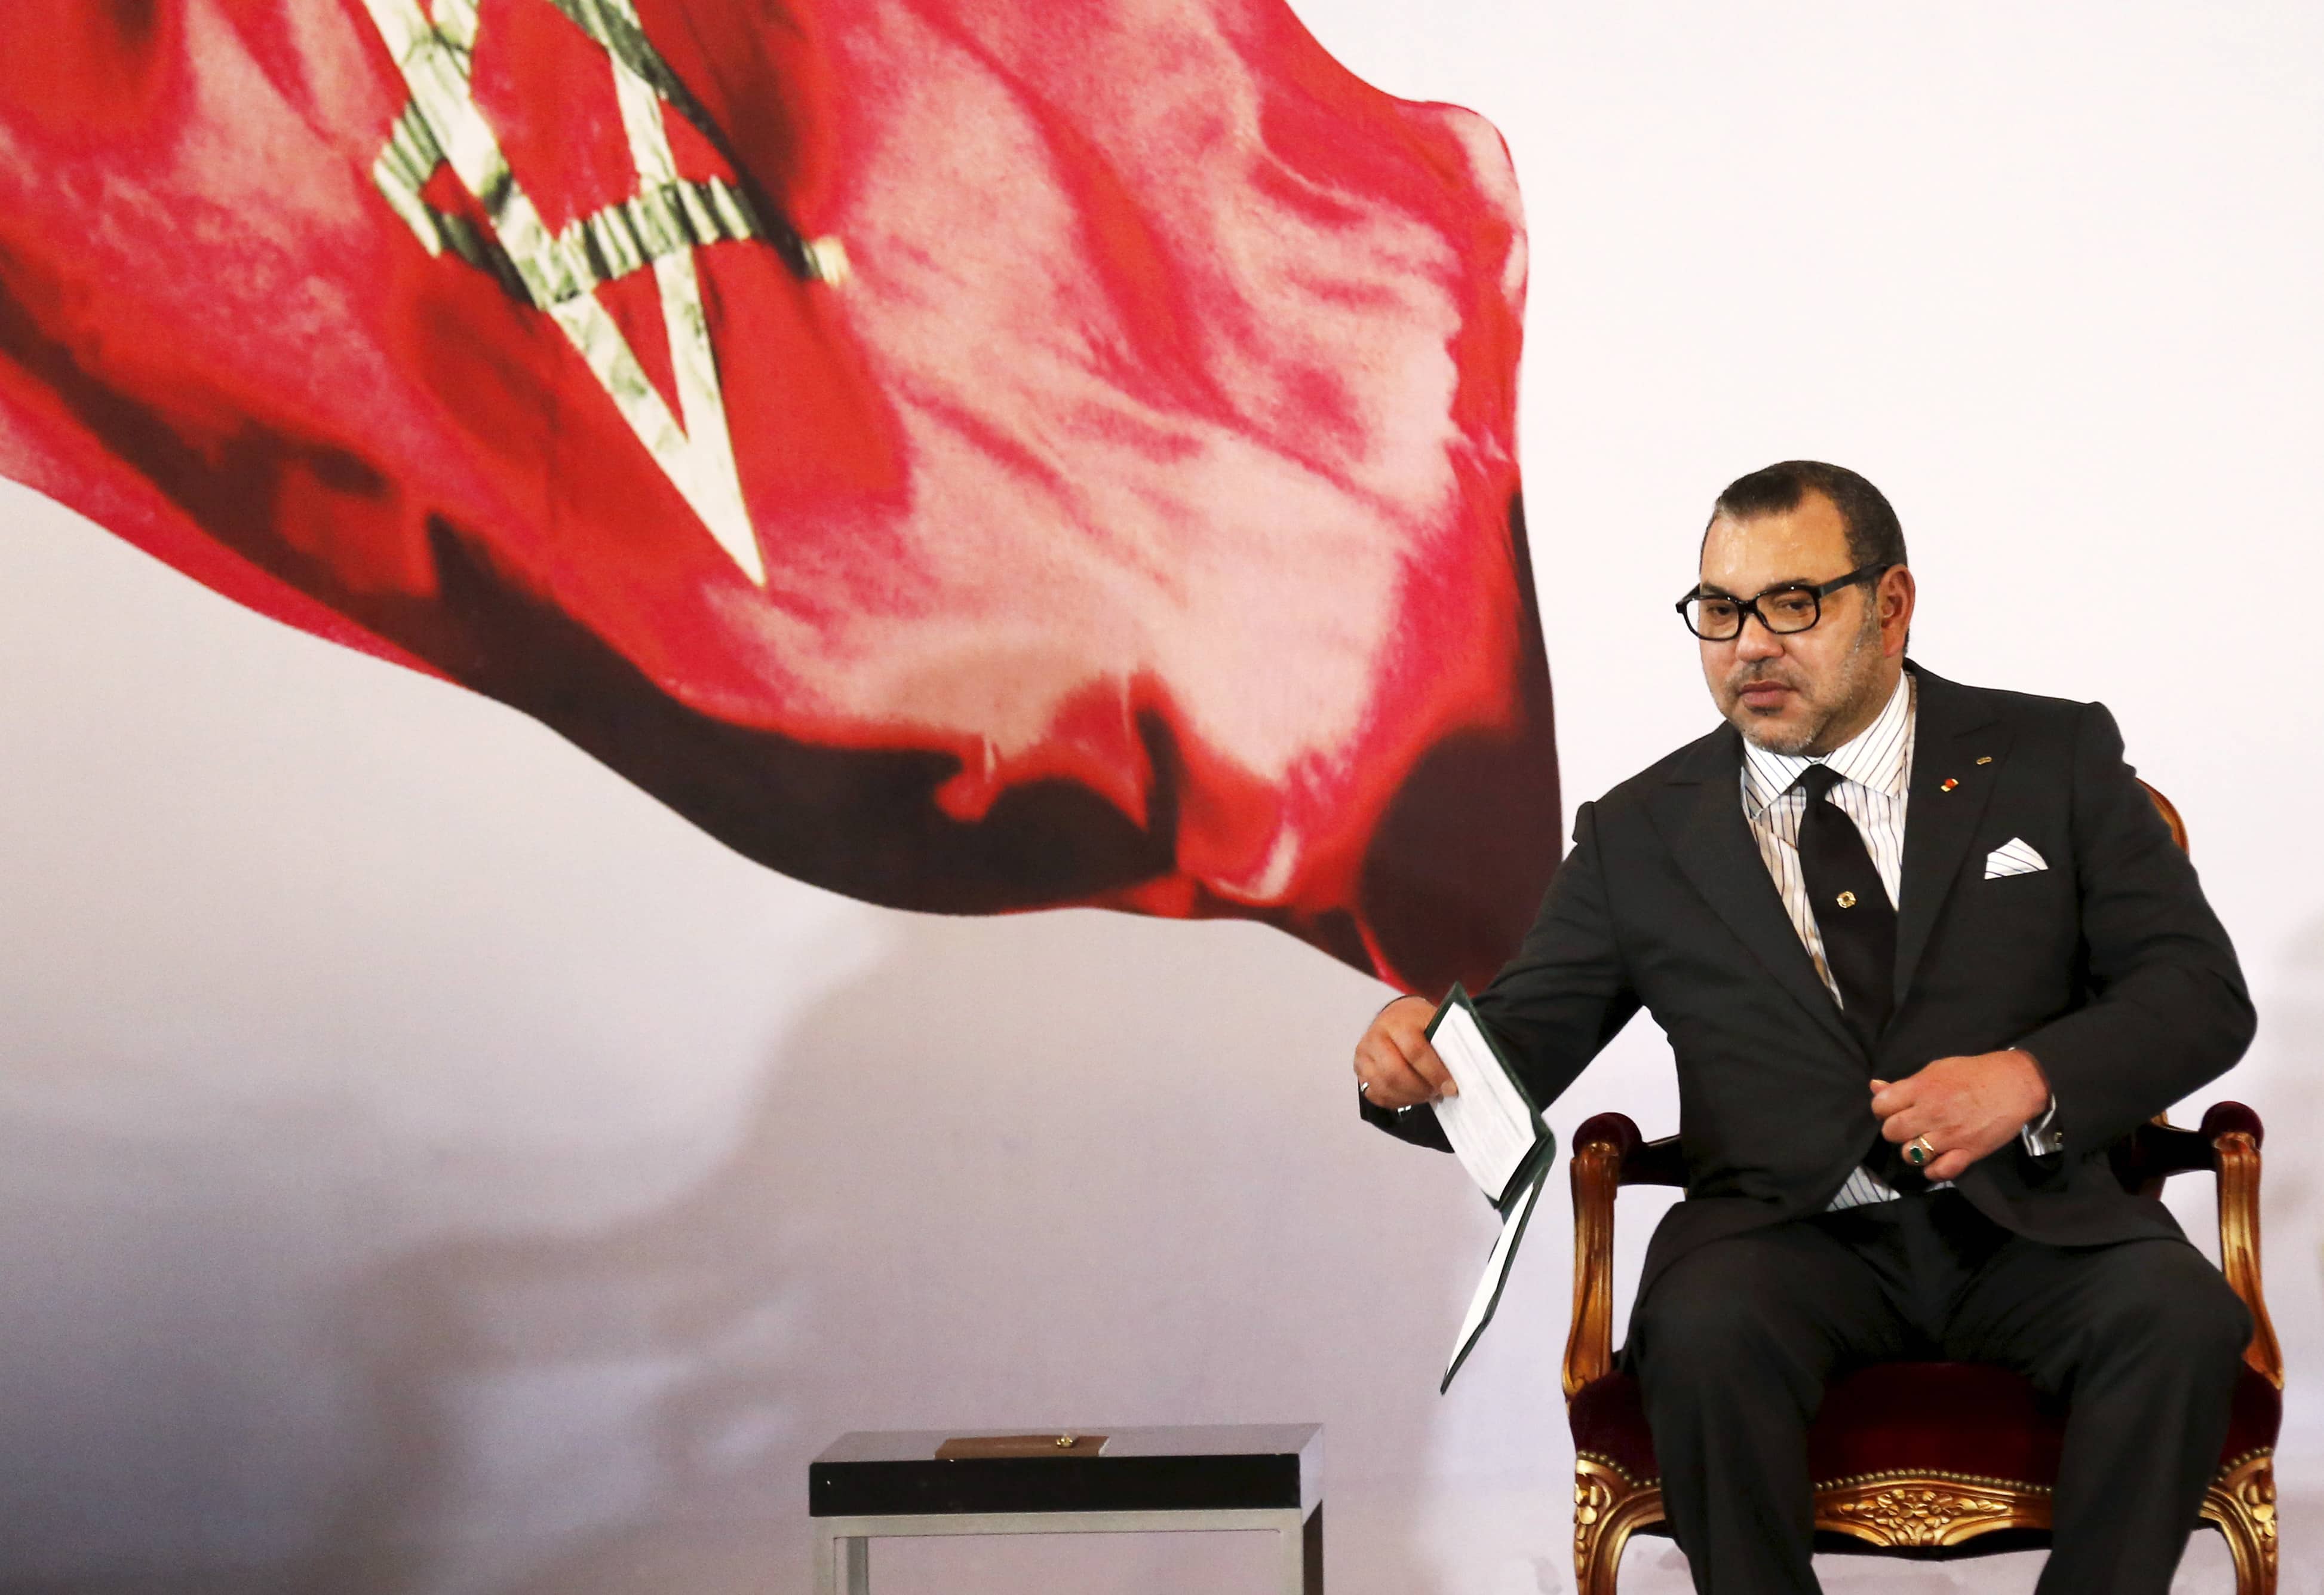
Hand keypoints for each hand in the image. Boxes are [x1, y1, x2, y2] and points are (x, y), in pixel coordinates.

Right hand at [1353, 995, 1458, 1108]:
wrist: (1396, 1016)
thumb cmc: (1419, 1022)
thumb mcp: (1433, 1022)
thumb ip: (1445, 1043)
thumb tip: (1463, 1071)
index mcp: (1397, 1021)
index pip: (1414, 1051)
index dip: (1434, 1072)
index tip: (1451, 1087)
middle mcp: (1375, 1036)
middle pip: (1395, 1072)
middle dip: (1420, 1089)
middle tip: (1438, 1094)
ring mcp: (1364, 1054)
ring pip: (1384, 1086)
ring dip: (1410, 1097)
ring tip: (1428, 1095)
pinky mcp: (1359, 1069)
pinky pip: (1376, 1094)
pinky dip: (1398, 1101)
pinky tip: (1413, 1097)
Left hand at [1870, 1050, 2051, 1181]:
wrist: (2015, 1084)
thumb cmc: (1974, 1073)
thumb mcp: (1936, 1069)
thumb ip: (1905, 1084)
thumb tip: (1875, 1087)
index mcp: (1920, 1088)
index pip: (1880, 1106)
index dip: (1883, 1110)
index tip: (1894, 1110)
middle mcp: (1930, 1112)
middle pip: (1891, 1132)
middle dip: (1896, 1131)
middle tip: (1909, 1127)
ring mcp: (1948, 1135)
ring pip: (1910, 1154)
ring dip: (1913, 1151)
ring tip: (1924, 1144)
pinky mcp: (1967, 1152)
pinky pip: (1939, 1171)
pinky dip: (1934, 1170)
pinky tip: (1937, 1161)